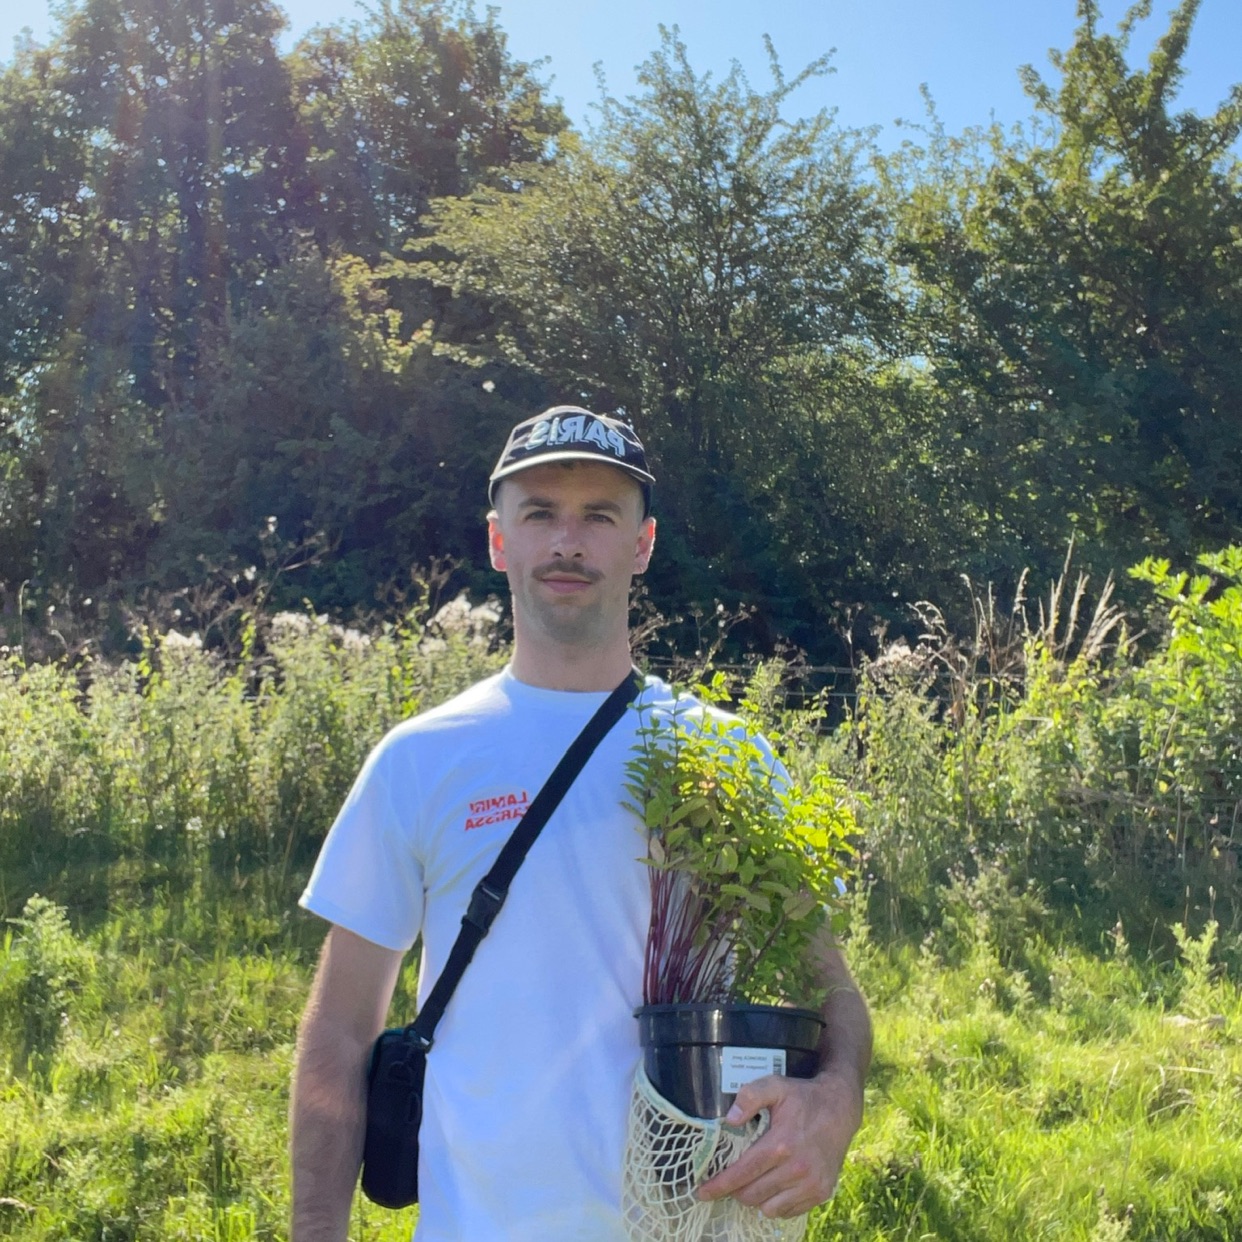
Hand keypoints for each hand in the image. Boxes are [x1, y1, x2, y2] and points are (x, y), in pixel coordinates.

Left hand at [695, 1067, 862, 1218]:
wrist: (840, 1108)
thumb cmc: (803, 1097)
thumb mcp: (775, 1085)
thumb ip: (750, 1096)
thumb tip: (729, 1119)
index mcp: (781, 1144)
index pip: (742, 1173)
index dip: (719, 1185)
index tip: (701, 1192)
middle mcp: (796, 1169)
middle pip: (751, 1195)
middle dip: (735, 1190)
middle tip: (729, 1180)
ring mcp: (810, 1184)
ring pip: (768, 1208)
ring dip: (755, 1198)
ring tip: (753, 1181)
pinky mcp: (820, 1193)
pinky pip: (788, 1211)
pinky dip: (776, 1204)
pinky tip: (773, 1186)